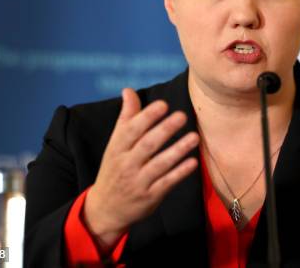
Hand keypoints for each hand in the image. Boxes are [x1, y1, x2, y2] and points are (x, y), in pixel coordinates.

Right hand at [83, 88, 199, 250]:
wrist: (105, 208)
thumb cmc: (115, 168)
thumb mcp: (115, 144)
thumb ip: (126, 118)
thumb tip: (128, 90)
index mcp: (117, 148)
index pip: (131, 130)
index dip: (147, 117)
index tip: (163, 105)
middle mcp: (126, 164)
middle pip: (146, 145)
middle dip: (164, 130)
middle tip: (182, 115)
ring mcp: (138, 182)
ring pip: (159, 165)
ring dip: (178, 150)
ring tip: (194, 137)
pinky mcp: (150, 197)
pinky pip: (166, 184)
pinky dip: (179, 173)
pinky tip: (193, 162)